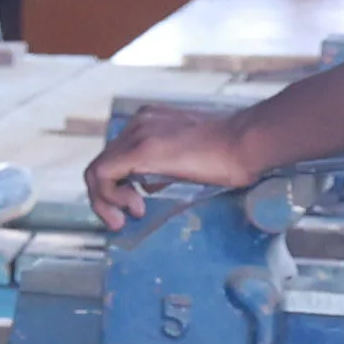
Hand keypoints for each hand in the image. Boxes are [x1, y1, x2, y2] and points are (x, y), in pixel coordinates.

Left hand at [85, 99, 269, 230]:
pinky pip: (103, 174)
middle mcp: (137, 124)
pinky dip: (108, 197)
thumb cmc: (230, 155)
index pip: (116, 156)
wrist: (246, 143)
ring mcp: (137, 134)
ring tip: (123, 218)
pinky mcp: (140, 150)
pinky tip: (132, 208)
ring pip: (97, 170)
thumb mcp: (186, 163)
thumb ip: (162, 170)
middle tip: (121, 220)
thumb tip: (145, 188)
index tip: (133, 206)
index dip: (115, 185)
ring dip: (104, 201)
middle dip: (106, 198)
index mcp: (148, 122)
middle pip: (103, 163)